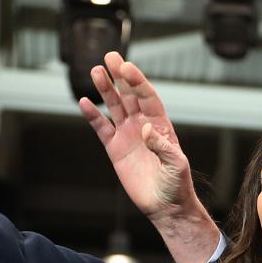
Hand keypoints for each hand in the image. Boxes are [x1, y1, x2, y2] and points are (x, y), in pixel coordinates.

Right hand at [79, 52, 201, 222]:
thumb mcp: (176, 165)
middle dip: (120, 76)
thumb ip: (163, 146)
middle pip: (130, 95)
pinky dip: (93, 115)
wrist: (165, 205)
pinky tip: (84, 102)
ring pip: (114, 106)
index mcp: (161, 125)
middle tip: (110, 56)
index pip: (148, 97)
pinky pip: (101, 127)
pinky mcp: (115, 148)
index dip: (138, 82)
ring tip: (96, 71)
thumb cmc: (176, 185)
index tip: (127, 67)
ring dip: (105, 89)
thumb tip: (147, 129)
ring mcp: (128, 135)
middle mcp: (143, 125)